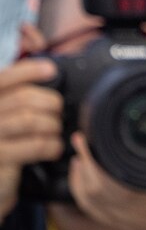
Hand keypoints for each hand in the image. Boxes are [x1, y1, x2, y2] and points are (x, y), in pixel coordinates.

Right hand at [0, 57, 63, 217]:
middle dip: (50, 102)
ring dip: (51, 125)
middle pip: (22, 99)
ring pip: (30, 120)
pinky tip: (53, 149)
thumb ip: (14, 101)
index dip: (27, 71)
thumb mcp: (2, 121)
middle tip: (57, 111)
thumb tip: (47, 78)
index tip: (50, 70)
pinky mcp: (0, 159)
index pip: (2, 79)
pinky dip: (52, 144)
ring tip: (53, 131)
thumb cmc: (0, 150)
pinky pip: (35, 145)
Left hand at [68, 135, 145, 229]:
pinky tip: (82, 180)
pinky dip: (81, 192)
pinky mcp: (115, 225)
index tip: (85, 138)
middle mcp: (128, 208)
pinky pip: (89, 208)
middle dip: (81, 161)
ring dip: (78, 177)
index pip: (106, 175)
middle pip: (89, 186)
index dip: (90, 156)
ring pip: (85, 198)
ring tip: (80, 157)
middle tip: (80, 141)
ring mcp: (118, 219)